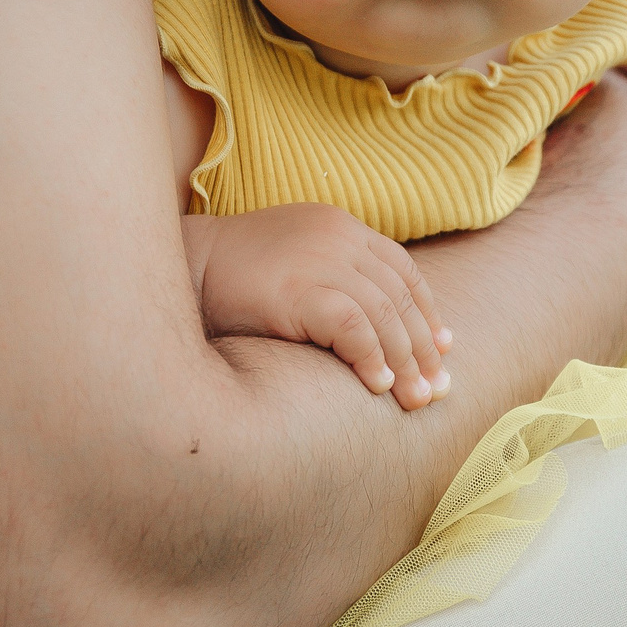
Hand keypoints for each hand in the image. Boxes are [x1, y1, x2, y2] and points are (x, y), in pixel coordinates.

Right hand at [182, 204, 450, 407]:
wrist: (183, 268)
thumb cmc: (234, 278)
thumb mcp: (295, 263)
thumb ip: (335, 279)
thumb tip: (376, 329)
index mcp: (340, 226)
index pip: (402, 270)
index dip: (427, 312)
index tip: (443, 348)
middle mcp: (338, 237)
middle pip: (399, 296)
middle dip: (423, 347)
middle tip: (437, 388)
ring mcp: (319, 260)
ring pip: (384, 315)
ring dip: (405, 362)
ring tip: (414, 399)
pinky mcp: (299, 289)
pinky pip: (353, 328)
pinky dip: (372, 358)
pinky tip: (378, 386)